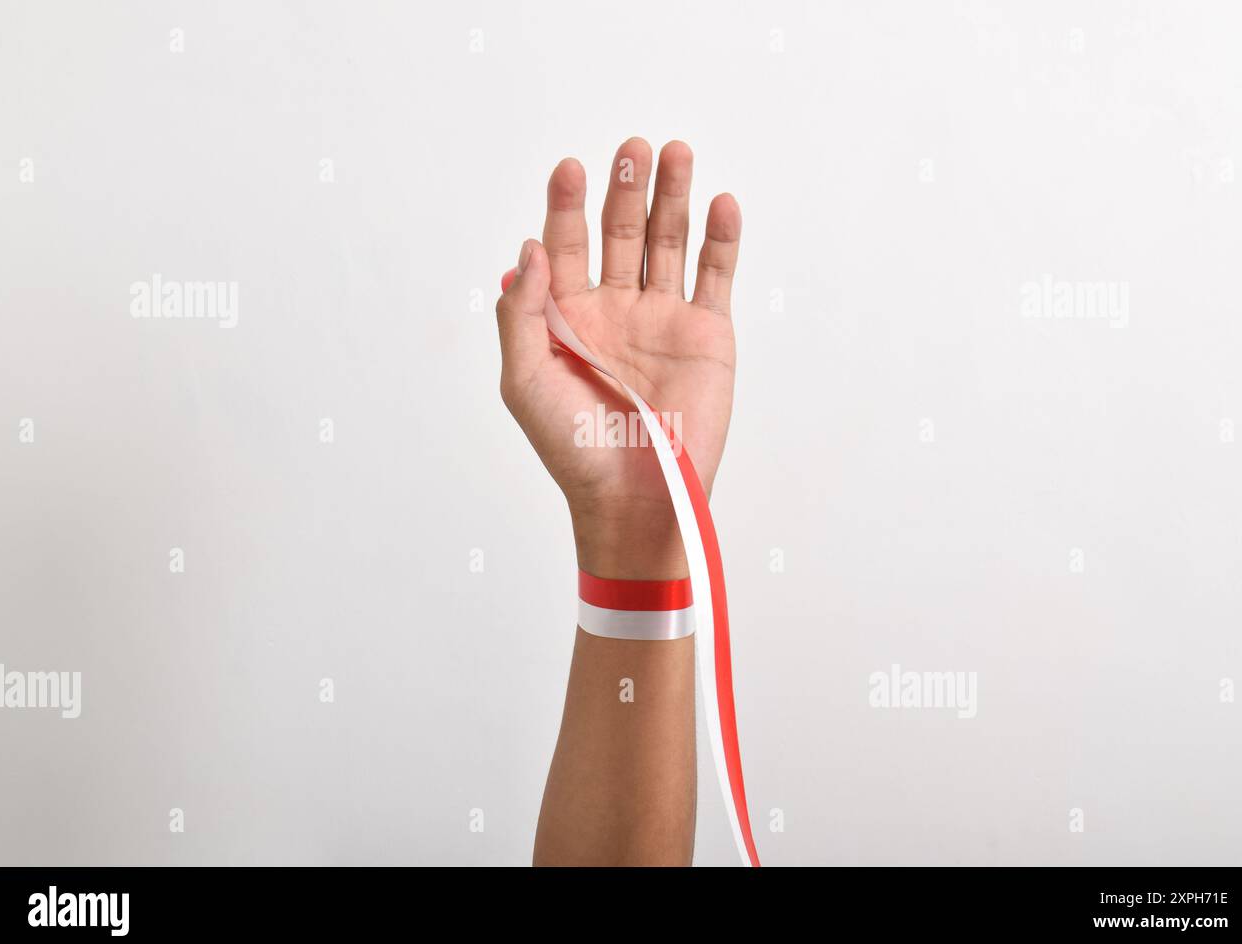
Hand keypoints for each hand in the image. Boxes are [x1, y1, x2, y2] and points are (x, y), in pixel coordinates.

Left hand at [495, 138, 740, 578]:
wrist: (635, 497)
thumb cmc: (573, 449)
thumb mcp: (525, 381)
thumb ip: (521, 313)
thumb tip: (528, 249)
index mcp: (568, 317)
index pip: (566, 245)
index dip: (565, 205)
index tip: (571, 167)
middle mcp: (615, 310)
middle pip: (620, 232)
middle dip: (625, 189)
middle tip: (631, 148)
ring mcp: (663, 318)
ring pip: (668, 242)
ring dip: (672, 197)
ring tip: (674, 153)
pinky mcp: (706, 334)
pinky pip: (715, 274)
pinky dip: (720, 238)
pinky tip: (720, 202)